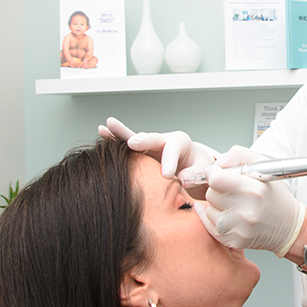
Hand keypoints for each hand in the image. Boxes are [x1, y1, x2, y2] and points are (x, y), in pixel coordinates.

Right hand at [97, 117, 214, 184]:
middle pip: (153, 138)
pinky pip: (127, 145)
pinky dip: (116, 139)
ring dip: (121, 134)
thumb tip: (182, 179)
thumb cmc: (199, 169)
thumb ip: (196, 175)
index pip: (173, 150)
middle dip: (143, 140)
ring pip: (135, 138)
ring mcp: (150, 146)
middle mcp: (164, 140)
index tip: (166, 176)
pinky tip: (103, 131)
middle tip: (134, 143)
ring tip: (107, 126)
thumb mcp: (204, 172)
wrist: (194, 169)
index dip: (169, 162)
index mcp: (181, 142)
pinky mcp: (141, 153)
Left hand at [195, 146, 305, 256]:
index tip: (219, 174)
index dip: (215, 174)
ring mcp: (240, 229)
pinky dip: (214, 219)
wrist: (288, 226)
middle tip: (231, 191)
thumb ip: (238, 155)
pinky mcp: (235, 241)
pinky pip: (210, 226)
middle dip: (218, 190)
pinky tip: (225, 214)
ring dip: (217, 206)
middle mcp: (247, 211)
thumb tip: (216, 164)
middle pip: (211, 194)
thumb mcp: (263, 165)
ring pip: (209, 210)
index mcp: (254, 190)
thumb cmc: (275, 195)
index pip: (216, 180)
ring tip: (234, 204)